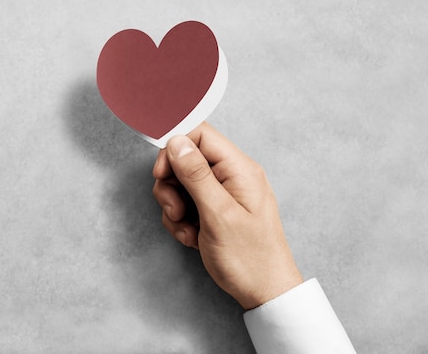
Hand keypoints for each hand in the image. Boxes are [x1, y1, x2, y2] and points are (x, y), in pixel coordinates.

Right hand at [152, 123, 302, 309]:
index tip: (162, 173)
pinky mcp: (216, 210)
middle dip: (172, 185)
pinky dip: (182, 220)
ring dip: (175, 207)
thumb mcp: (218, 214)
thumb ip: (196, 175)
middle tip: (176, 210)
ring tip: (187, 229)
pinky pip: (187, 203)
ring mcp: (224, 193)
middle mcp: (232, 175)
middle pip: (186, 160)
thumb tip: (177, 141)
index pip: (200, 135)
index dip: (175, 149)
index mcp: (239, 169)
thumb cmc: (250, 258)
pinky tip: (192, 237)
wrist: (265, 293)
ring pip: (182, 184)